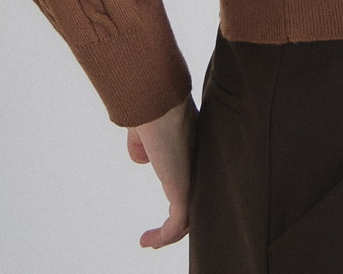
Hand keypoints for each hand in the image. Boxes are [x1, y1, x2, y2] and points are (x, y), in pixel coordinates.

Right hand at [126, 94, 198, 249]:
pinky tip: (146, 241)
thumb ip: (143, 143)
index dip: (183, 191)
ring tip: (149, 242)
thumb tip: (143, 158)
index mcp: (192, 145)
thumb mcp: (144, 129)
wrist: (154, 102)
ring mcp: (193, 176)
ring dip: (169, 234)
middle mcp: (199, 162)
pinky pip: (178, 223)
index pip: (195, 175)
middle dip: (180, 218)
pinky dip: (164, 237)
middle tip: (162, 232)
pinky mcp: (183, 189)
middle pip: (197, 199)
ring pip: (190, 216)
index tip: (167, 204)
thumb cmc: (149, 107)